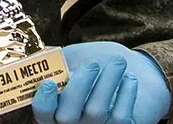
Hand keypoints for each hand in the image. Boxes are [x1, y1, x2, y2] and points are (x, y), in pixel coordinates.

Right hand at [31, 42, 170, 123]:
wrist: (120, 80)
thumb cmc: (91, 71)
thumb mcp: (72, 65)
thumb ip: (61, 64)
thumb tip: (53, 57)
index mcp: (54, 111)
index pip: (42, 112)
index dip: (43, 99)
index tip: (50, 82)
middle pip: (67, 116)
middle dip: (79, 85)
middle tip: (93, 64)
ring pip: (96, 111)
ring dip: (109, 80)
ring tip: (118, 61)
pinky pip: (120, 115)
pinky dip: (127, 92)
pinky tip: (129, 79)